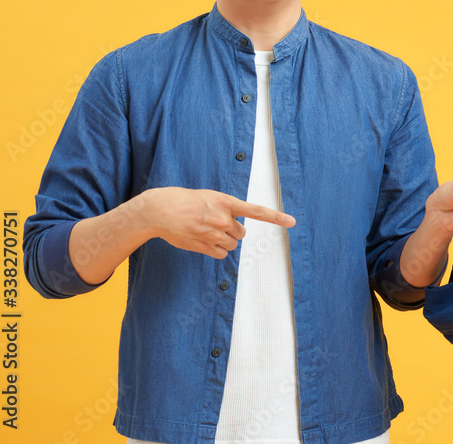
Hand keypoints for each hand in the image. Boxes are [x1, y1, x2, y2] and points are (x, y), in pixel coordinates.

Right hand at [130, 187, 294, 257]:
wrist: (160, 210)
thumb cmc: (185, 201)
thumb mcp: (209, 197)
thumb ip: (225, 209)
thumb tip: (234, 225)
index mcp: (225, 202)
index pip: (256, 211)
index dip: (275, 217)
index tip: (292, 222)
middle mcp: (222, 218)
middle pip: (241, 232)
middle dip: (232, 230)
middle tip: (215, 224)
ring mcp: (213, 233)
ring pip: (232, 243)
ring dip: (224, 240)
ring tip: (206, 231)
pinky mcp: (204, 246)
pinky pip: (222, 253)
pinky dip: (216, 250)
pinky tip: (203, 240)